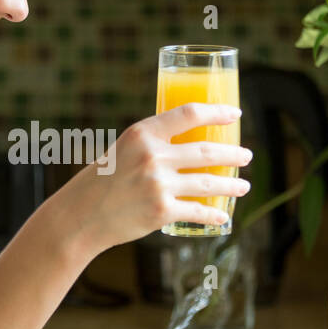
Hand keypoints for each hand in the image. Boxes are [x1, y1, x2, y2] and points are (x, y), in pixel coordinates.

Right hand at [56, 103, 251, 254]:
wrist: (80, 216)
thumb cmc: (102, 181)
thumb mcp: (124, 150)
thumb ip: (153, 145)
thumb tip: (189, 145)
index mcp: (142, 134)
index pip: (189, 114)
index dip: (217, 113)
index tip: (236, 114)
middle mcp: (153, 156)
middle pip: (206, 152)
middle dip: (233, 155)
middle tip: (246, 155)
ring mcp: (158, 185)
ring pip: (208, 183)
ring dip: (232, 185)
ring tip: (244, 185)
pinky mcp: (161, 212)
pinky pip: (197, 211)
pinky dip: (214, 214)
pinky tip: (223, 215)